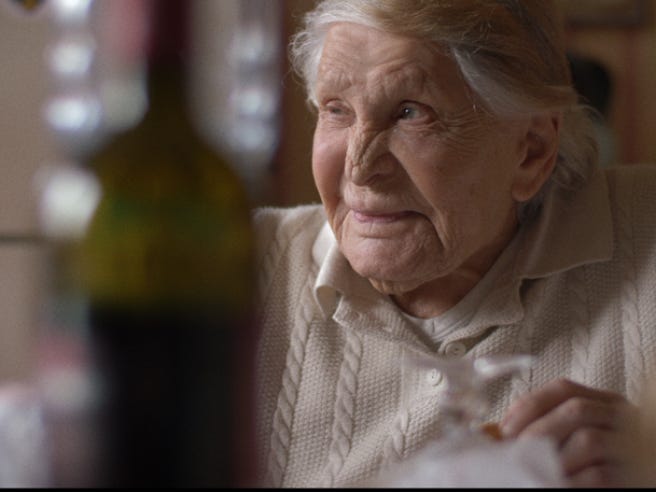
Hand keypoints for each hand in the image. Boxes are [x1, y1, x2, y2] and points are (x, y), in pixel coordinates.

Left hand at [500, 378, 637, 487]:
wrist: (629, 479)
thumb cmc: (591, 461)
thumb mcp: (574, 435)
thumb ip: (550, 425)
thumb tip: (501, 432)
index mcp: (604, 402)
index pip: (564, 388)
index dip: (530, 404)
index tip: (505, 427)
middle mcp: (622, 418)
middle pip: (575, 410)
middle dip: (537, 429)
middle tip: (515, 450)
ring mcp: (630, 445)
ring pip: (588, 439)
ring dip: (552, 455)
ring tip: (533, 467)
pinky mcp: (632, 475)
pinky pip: (599, 474)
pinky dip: (569, 479)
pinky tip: (552, 482)